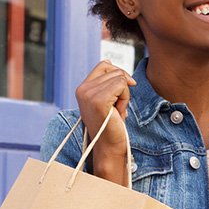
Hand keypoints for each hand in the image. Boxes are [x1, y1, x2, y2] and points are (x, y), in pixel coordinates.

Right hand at [74, 60, 136, 184]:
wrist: (110, 146)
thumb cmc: (111, 124)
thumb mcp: (108, 99)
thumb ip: (106, 81)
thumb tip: (109, 62)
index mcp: (82, 88)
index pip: (104, 65)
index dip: (118, 75)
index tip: (120, 91)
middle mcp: (82, 90)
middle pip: (114, 71)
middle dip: (122, 88)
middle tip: (117, 107)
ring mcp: (88, 95)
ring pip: (119, 78)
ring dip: (124, 95)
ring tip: (116, 110)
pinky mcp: (98, 101)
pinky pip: (121, 85)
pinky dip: (125, 99)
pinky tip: (118, 112)